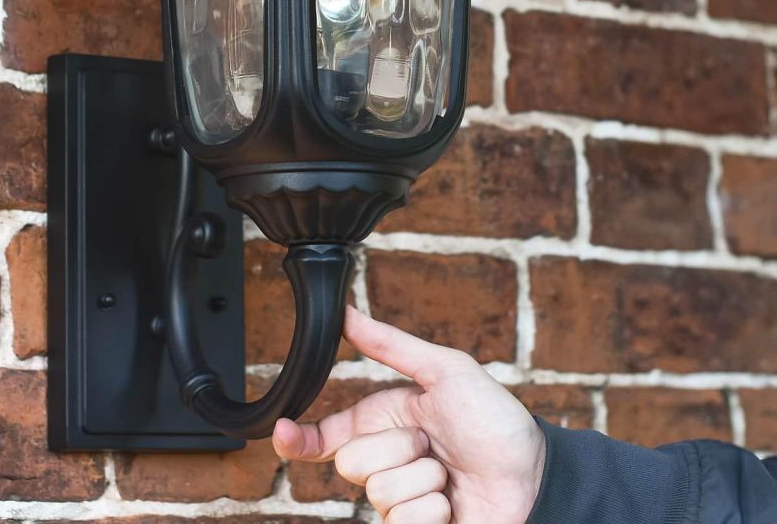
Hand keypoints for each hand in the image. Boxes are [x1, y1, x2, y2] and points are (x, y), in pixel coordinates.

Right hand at [273, 305, 544, 523]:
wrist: (535, 479)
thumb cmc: (495, 423)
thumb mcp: (445, 370)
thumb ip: (392, 345)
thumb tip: (347, 313)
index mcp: (388, 421)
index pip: (329, 435)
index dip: (299, 438)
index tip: (281, 433)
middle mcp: (389, 462)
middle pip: (353, 461)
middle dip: (398, 448)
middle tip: (433, 444)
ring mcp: (403, 501)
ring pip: (379, 492)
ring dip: (424, 480)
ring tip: (451, 476)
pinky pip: (403, 523)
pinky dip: (434, 512)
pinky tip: (455, 505)